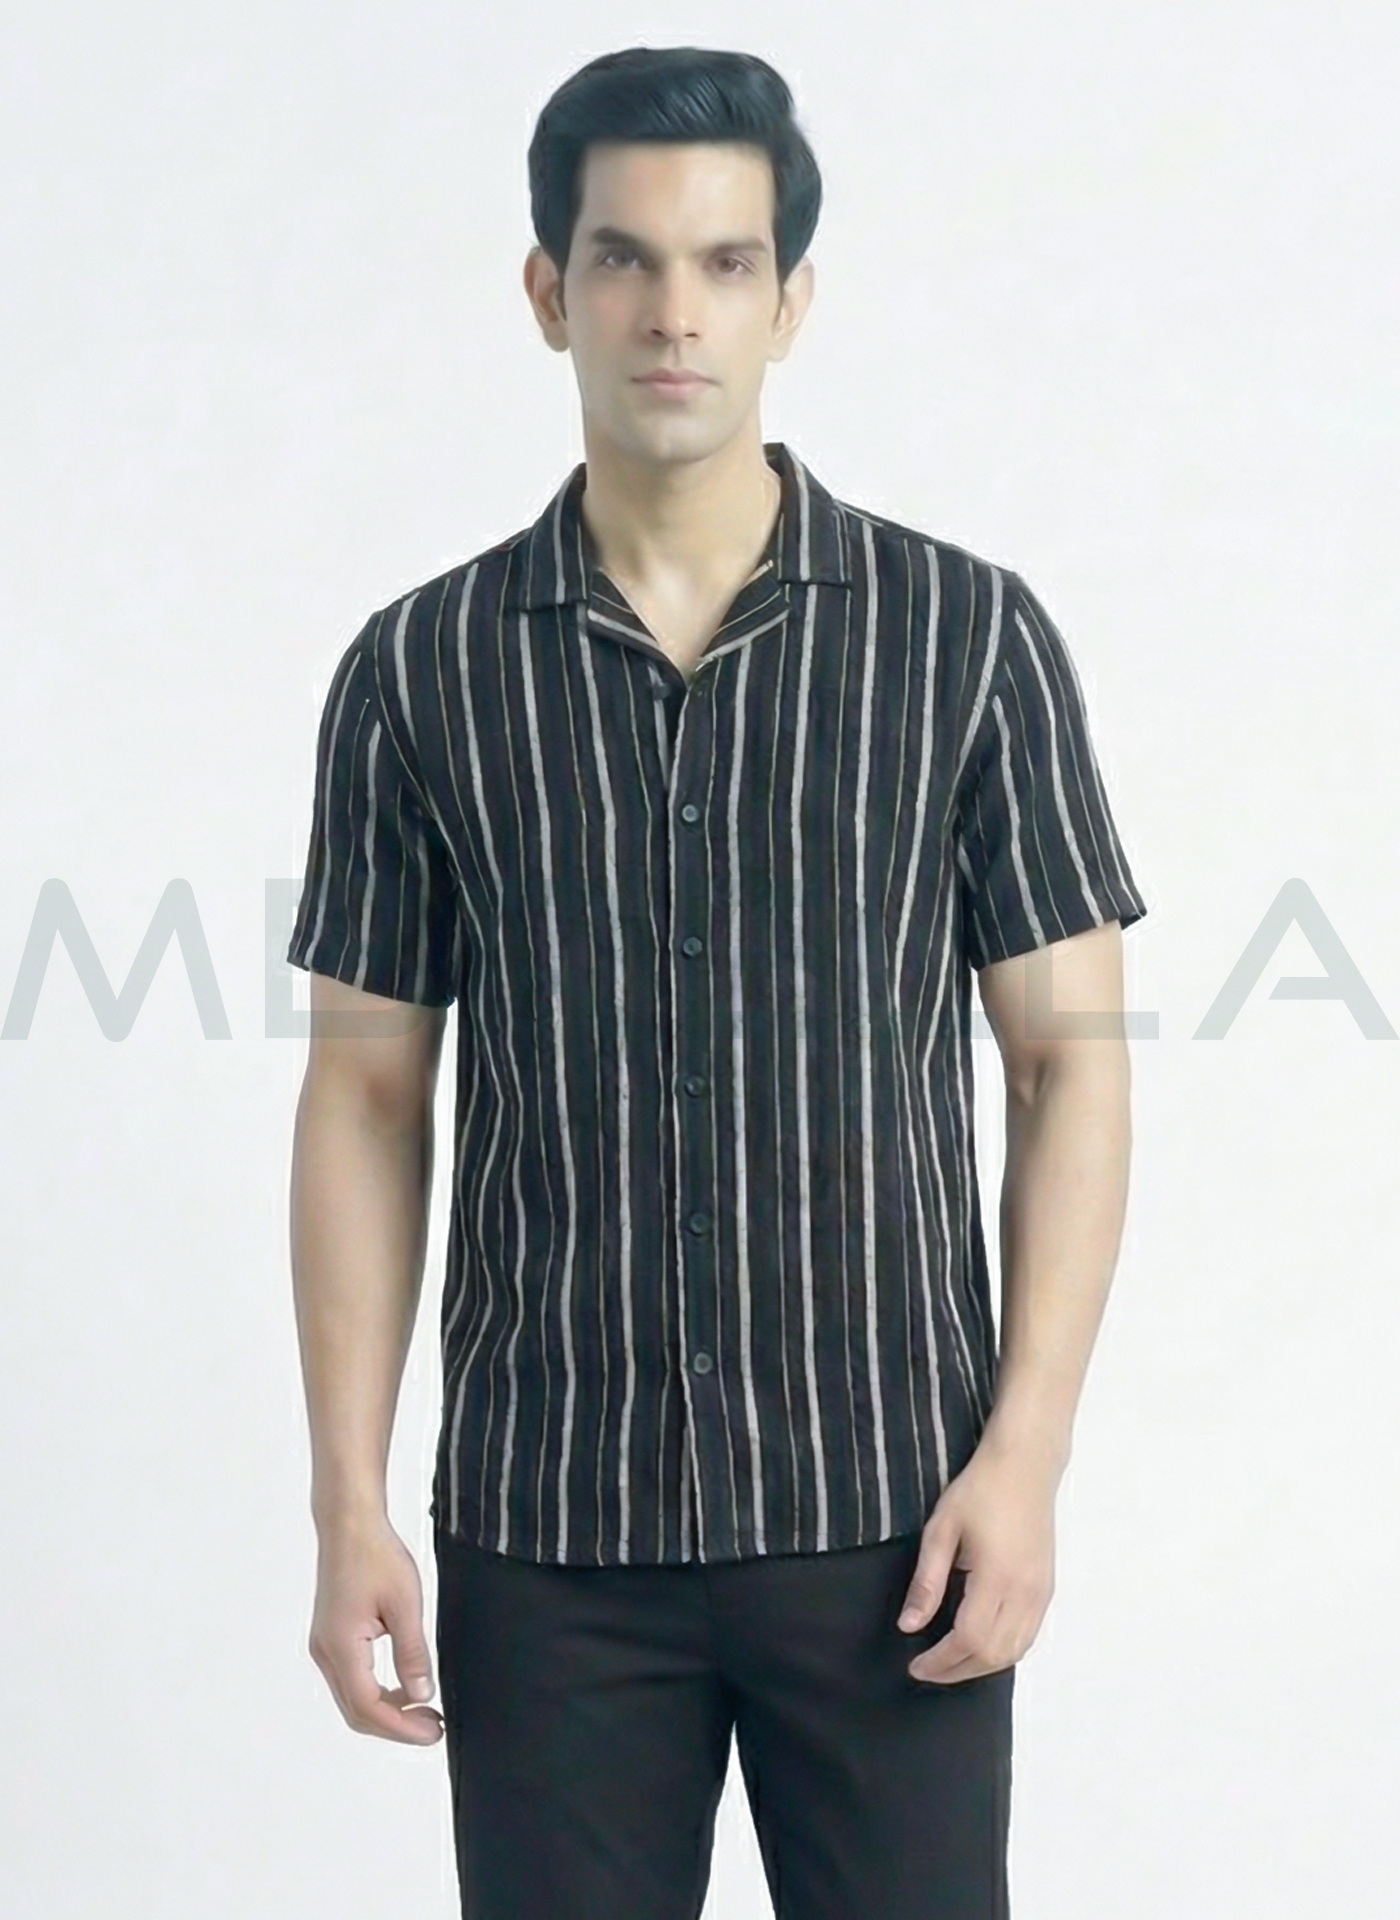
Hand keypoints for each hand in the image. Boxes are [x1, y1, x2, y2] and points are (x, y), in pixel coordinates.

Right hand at [308, 1513, 443, 1743]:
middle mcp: (325, 1652)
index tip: (433, 1731)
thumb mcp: (405, 1603)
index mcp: (341, 1646)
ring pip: (352, 1698)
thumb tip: (421, 1695)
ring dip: (386, 1710)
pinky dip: (376, 1691)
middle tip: (433, 1727)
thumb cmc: (376, 1555)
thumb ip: (412, 1653)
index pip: (369, 1707)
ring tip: (424, 1709)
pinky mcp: (330, 1637)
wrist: (349, 1525)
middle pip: (356, 1711)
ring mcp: (324, 1646)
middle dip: (395, 1725)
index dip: (402, 1726)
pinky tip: (403, 1686)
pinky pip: (351, 1679)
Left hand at [896, 1433, 1057, 1683]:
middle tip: (928, 1670)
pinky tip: (981, 1646)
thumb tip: (909, 1625)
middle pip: (993, 1654)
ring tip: (950, 1663)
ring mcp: (1041, 1593)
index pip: (968, 1639)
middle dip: (958, 1671)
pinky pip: (1028, 1636)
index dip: (941, 1661)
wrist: (1025, 1466)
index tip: (916, 1666)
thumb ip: (926, 1582)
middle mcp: (1025, 1592)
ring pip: (1015, 1651)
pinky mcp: (1046, 1588)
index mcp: (997, 1577)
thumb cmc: (980, 1489)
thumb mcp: (941, 1530)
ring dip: (981, 1666)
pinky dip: (1004, 1652)